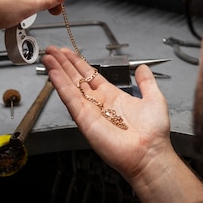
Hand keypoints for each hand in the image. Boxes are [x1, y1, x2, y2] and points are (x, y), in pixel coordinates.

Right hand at [42, 46, 173, 182]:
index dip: (78, 63)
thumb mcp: (153, 98)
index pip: (90, 75)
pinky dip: (60, 85)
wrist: (149, 152)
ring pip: (70, 87)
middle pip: (76, 79)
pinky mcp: (84, 119)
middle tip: (52, 51)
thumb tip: (143, 69)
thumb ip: (146, 82)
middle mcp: (98, 103)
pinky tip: (53, 73)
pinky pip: (70, 99)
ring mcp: (90, 111)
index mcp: (112, 96)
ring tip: (48, 57)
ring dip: (58, 71)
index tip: (68, 53)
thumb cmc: (152, 133)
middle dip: (63, 63)